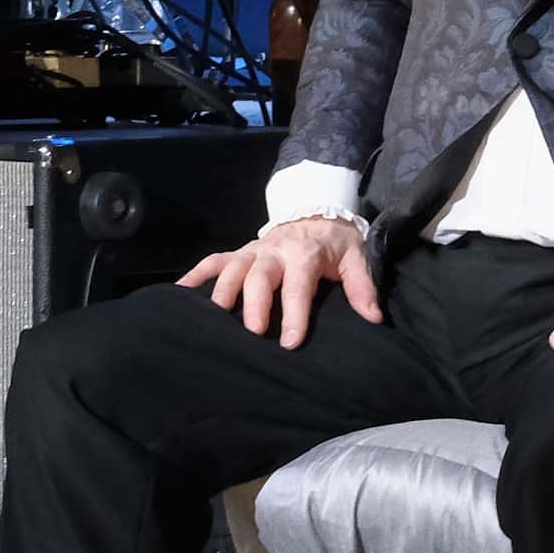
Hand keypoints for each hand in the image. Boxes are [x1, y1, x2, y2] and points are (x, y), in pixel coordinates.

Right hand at [179, 217, 382, 349]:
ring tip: (216, 318)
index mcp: (304, 255)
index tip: (290, 341)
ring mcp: (253, 251)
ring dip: (222, 292)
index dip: (294, 313)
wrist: (316, 211)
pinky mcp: (240, 252)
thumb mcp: (356, 259)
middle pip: (259, 277)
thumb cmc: (336, 242)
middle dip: (253, 304)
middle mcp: (274, 252)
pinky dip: (195, 275)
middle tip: (253, 332)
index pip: (298, 286)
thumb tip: (374, 318)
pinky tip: (179, 293)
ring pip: (232, 269)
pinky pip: (213, 261)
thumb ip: (362, 288)